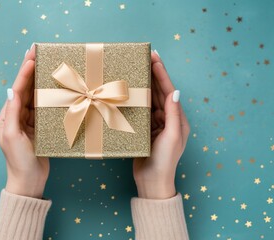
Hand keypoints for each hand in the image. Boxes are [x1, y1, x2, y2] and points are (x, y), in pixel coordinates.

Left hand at [0, 45, 48, 198]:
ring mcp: (28, 122)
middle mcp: (17, 116)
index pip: (17, 90)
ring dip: (41, 83)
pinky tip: (54, 90)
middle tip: (38, 53)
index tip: (32, 57)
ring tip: (48, 67)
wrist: (29, 180)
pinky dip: (48, 99)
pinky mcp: (38, 128)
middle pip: (26, 90)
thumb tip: (14, 90)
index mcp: (7, 117)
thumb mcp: (12, 136)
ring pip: (35, 98)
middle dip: (31, 72)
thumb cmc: (18, 160)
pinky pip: (43, 110)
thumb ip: (12, 114)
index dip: (24, 73)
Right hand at [133, 50, 189, 198]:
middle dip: (153, 75)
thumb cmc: (165, 161)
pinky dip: (137, 101)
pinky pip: (141, 112)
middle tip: (144, 58)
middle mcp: (168, 119)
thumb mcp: (172, 136)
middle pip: (159, 93)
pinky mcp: (145, 130)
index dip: (162, 73)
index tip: (155, 57)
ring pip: (149, 101)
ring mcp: (156, 125)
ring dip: (144, 86)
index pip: (169, 91)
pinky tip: (130, 93)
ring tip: (136, 70)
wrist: (152, 182)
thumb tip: (175, 91)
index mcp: (177, 119)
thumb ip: (173, 114)